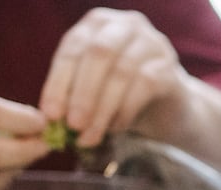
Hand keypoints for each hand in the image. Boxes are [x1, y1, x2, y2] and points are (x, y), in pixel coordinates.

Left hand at [39, 8, 188, 147]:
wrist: (166, 107)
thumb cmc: (121, 96)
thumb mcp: (91, 88)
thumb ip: (71, 94)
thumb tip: (50, 118)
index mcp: (98, 23)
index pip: (73, 47)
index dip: (59, 81)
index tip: (51, 114)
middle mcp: (127, 25)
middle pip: (98, 54)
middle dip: (82, 93)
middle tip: (73, 126)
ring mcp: (152, 44)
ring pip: (121, 72)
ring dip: (103, 109)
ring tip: (92, 135)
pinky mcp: (170, 68)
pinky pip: (144, 86)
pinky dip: (125, 111)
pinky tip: (117, 128)